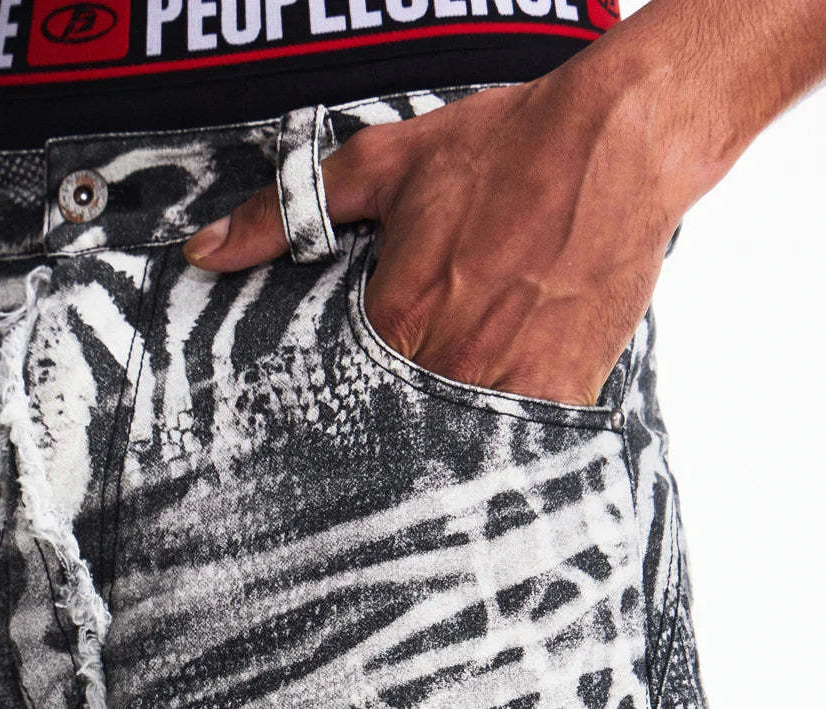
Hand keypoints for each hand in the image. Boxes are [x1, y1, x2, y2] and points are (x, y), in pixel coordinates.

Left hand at [183, 62, 692, 407]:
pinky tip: (494, 431)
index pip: (344, 398)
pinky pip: (521, 442)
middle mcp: (451, 362)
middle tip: (382, 447)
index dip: (336, 412)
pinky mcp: (563, 391)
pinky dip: (505, 442)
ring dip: (445, 444)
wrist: (617, 144)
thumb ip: (287, 212)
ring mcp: (511, 383)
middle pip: (401, 430)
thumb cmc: (506, 148)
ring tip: (438, 447)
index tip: (330, 428)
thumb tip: (207, 251)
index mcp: (400, 316)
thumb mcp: (383, 165)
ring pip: (459, 445)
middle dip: (389, 436)